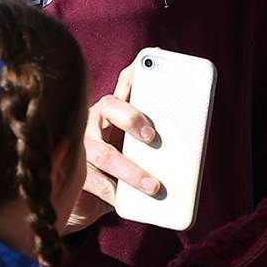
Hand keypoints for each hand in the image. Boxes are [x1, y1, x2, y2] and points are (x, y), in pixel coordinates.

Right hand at [69, 60, 161, 231]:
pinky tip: (125, 201)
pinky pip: (93, 181)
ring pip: (103, 153)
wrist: (85, 200)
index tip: (153, 66)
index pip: (125, 84)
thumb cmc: (122, 167)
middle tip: (153, 137)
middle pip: (110, 107)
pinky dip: (113, 192)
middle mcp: (95, 121)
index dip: (137, 73)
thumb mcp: (140, 150)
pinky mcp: (73, 174)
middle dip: (132, 118)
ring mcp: (81, 146)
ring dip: (130, 170)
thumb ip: (158, 141)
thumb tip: (193, 139)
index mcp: (116, 110)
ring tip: (154, 186)